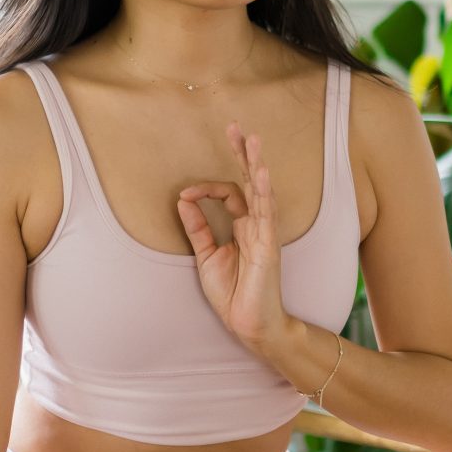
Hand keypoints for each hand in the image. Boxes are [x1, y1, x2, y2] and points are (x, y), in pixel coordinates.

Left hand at [176, 120, 290, 352]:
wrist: (250, 324)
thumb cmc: (233, 294)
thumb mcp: (206, 256)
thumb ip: (197, 228)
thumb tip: (182, 200)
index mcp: (243, 227)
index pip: (230, 193)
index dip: (206, 189)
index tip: (186, 195)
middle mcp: (256, 225)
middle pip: (251, 181)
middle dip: (242, 154)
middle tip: (235, 127)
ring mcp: (265, 234)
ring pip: (261, 191)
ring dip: (256, 164)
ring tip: (252, 139)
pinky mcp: (268, 246)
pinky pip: (267, 214)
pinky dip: (264, 192)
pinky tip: (261, 172)